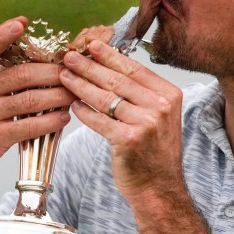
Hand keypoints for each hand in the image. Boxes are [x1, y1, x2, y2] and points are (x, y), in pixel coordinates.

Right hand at [0, 17, 74, 189]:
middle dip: (54, 72)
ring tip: (74, 93)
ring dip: (58, 96)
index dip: (4, 34)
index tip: (22, 23)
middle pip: (23, 74)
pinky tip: (62, 117)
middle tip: (74, 71)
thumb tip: (37, 66)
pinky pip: (29, 126)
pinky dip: (50, 121)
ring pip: (30, 99)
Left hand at [59, 40, 183, 200]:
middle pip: (117, 80)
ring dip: (81, 85)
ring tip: (64, 77)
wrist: (160, 188)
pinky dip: (84, 112)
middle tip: (69, 57)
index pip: (134, 69)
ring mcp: (146, 123)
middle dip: (89, 66)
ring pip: (105, 98)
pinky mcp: (128, 140)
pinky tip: (73, 104)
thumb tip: (110, 66)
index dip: (110, 55)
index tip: (91, 45)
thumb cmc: (154, 151)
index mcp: (169, 94)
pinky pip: (99, 120)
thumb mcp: (159, 115)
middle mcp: (160, 106)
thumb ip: (141, 92)